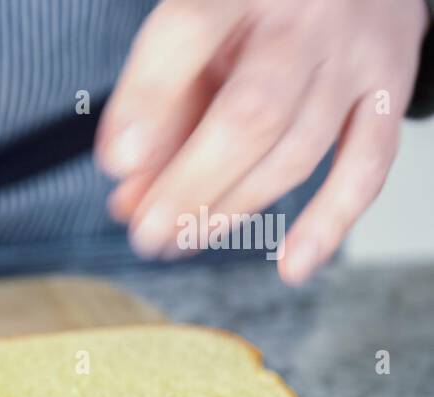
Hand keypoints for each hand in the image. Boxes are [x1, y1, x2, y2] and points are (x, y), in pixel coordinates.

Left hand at [96, 0, 429, 283]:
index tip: (116, 164)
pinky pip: (367, 165)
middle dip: (190, 187)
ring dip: (233, 209)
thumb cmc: (256, 6)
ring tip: (182, 241)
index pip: (189, 33)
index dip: (147, 103)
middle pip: (250, 115)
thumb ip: (159, 98)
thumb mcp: (197, 28)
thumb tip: (123, 180)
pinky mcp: (388, 90)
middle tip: (147, 233)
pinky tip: (293, 263)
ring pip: (297, 149)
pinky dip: (331, 222)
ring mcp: (355, 54)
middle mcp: (306, 16)